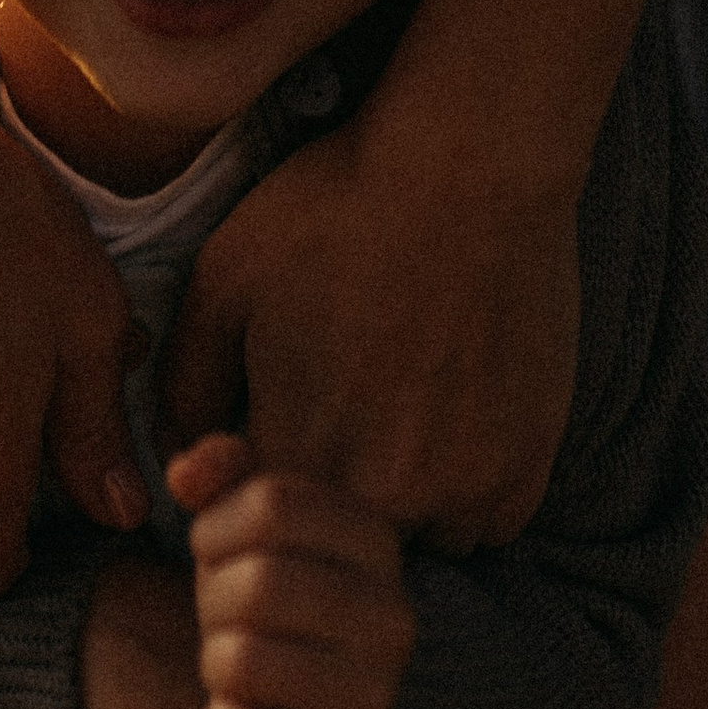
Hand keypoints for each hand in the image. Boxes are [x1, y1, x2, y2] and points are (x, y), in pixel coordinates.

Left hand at [156, 103, 581, 556]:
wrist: (469, 165)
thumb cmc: (335, 209)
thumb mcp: (222, 278)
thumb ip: (184, 383)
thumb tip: (180, 458)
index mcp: (299, 457)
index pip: (258, 529)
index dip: (253, 482)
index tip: (268, 429)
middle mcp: (387, 495)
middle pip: (337, 543)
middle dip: (325, 494)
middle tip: (337, 407)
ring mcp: (466, 487)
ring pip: (416, 541)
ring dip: (399, 502)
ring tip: (397, 413)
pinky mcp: (527, 466)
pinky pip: (486, 521)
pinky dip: (464, 488)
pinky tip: (450, 412)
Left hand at [166, 435, 414, 708]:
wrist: (297, 708)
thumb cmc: (268, 593)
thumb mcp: (247, 521)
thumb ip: (220, 472)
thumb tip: (185, 475)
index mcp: (378, 542)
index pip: (273, 503)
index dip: (217, 526)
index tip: (213, 552)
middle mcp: (392, 620)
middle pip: (258, 583)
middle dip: (213, 600)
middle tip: (221, 617)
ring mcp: (376, 699)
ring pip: (243, 663)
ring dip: (215, 665)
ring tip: (237, 666)